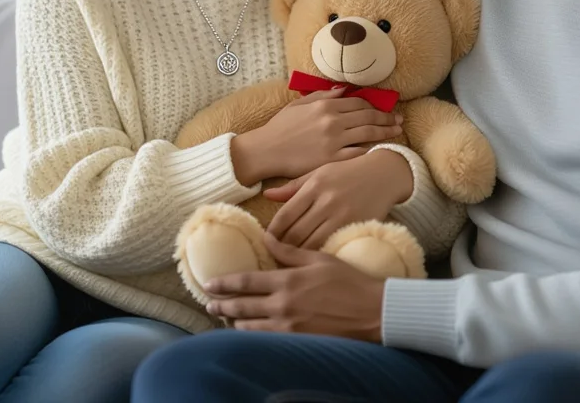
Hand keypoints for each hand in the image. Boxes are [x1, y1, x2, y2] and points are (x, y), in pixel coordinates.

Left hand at [204, 232, 386, 340]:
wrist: (372, 312)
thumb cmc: (349, 281)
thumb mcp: (319, 259)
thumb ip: (289, 251)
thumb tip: (267, 238)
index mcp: (287, 280)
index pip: (245, 282)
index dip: (223, 283)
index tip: (208, 284)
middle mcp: (283, 305)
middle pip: (241, 306)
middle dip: (221, 305)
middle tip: (207, 305)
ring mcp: (288, 327)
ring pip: (250, 327)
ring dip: (234, 322)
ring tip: (225, 318)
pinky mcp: (296, 342)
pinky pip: (265, 340)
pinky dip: (252, 336)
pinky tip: (247, 333)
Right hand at [231, 88, 402, 182]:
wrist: (266, 151)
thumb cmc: (280, 127)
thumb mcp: (298, 104)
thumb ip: (322, 95)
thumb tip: (344, 89)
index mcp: (325, 106)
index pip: (358, 103)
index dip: (375, 105)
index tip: (385, 108)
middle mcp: (332, 121)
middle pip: (368, 117)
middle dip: (386, 117)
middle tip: (399, 119)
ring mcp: (333, 141)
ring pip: (368, 134)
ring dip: (385, 132)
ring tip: (396, 131)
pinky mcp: (331, 160)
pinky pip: (357, 154)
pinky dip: (370, 150)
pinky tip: (380, 149)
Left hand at [264, 151, 413, 248]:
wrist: (384, 174)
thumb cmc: (347, 173)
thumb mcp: (319, 173)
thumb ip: (293, 187)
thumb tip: (266, 196)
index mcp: (314, 186)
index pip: (285, 216)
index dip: (272, 233)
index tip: (266, 242)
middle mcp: (326, 201)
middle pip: (296, 234)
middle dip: (281, 249)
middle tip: (274, 257)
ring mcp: (342, 216)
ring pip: (312, 244)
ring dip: (298, 257)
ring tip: (289, 263)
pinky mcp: (355, 227)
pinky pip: (331, 247)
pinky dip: (318, 256)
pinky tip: (311, 262)